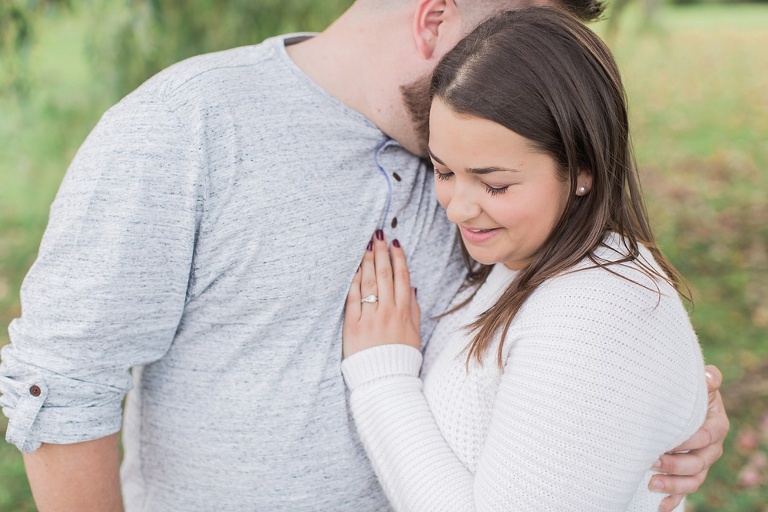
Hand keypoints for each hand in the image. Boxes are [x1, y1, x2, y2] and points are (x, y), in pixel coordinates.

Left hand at [343, 230, 419, 358]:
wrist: (384, 380)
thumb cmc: (400, 358)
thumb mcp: (414, 333)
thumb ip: (413, 309)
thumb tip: (412, 287)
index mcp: (404, 312)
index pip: (402, 278)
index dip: (399, 258)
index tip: (395, 243)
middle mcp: (388, 311)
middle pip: (385, 275)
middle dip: (381, 253)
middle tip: (378, 235)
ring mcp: (371, 317)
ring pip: (369, 283)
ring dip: (367, 262)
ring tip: (365, 246)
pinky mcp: (354, 325)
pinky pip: (353, 298)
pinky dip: (354, 282)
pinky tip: (354, 269)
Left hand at [649, 365, 729, 511]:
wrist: (679, 401)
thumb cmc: (688, 391)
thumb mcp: (697, 383)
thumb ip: (707, 379)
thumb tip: (709, 377)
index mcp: (716, 425)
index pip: (705, 437)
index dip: (687, 441)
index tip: (666, 440)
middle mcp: (711, 447)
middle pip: (699, 462)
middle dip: (675, 465)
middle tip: (652, 461)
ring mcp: (701, 462)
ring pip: (693, 480)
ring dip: (673, 485)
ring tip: (651, 483)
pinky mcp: (688, 473)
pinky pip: (684, 491)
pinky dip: (673, 500)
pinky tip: (660, 507)